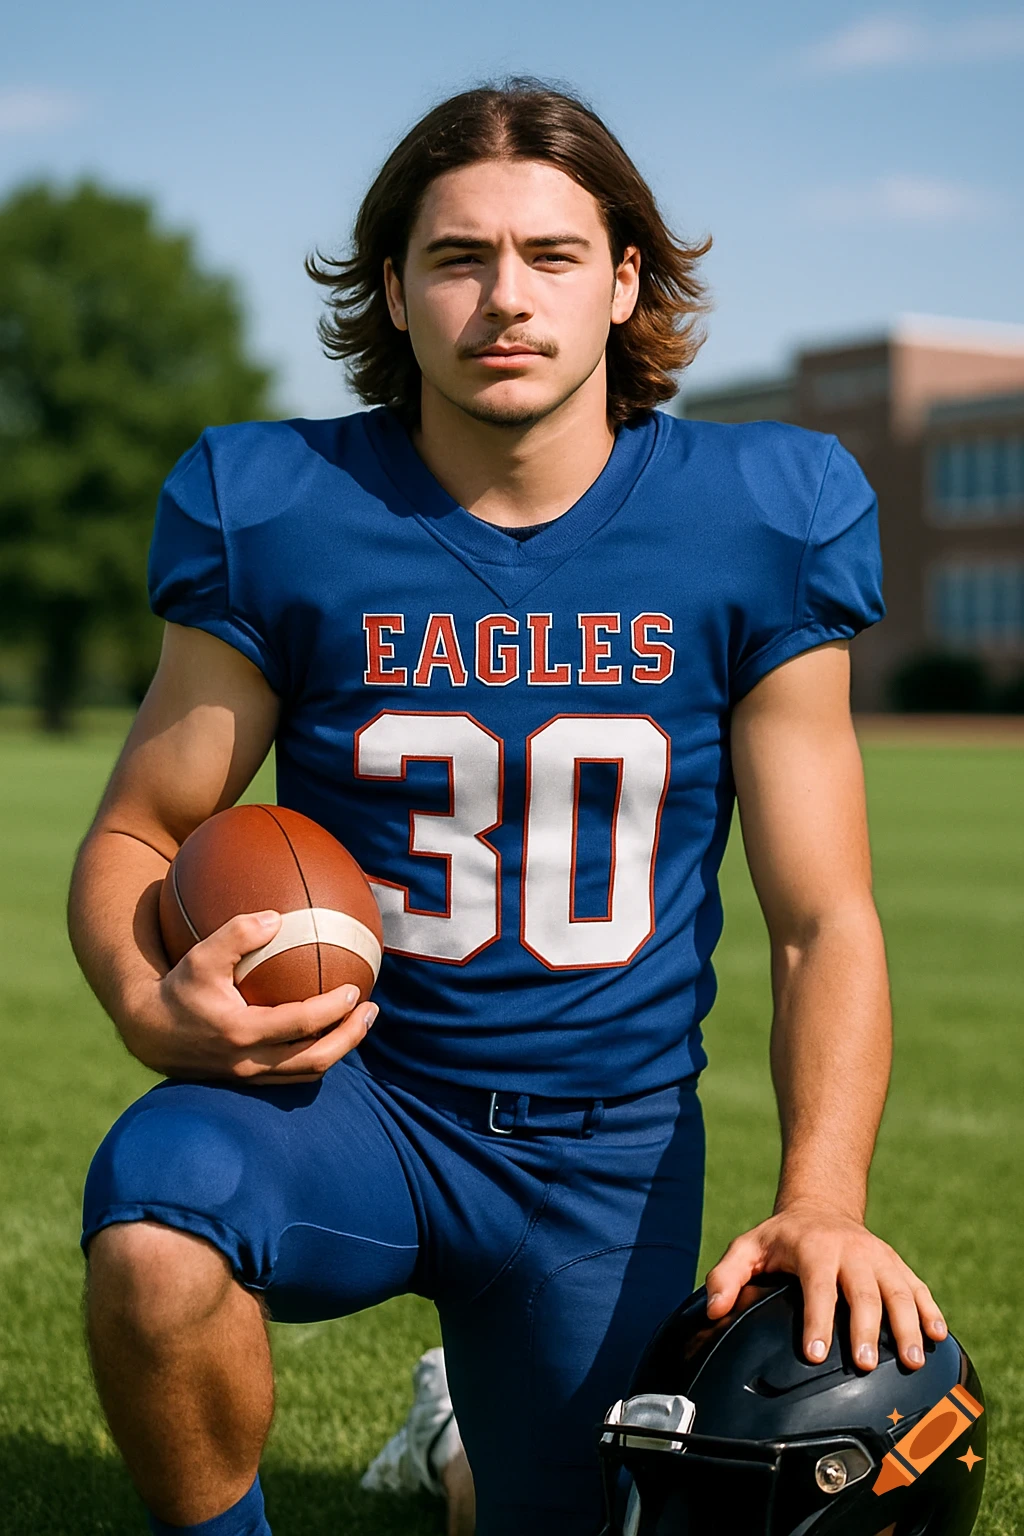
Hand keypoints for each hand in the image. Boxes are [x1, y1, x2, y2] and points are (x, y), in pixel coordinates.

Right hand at [123, 910, 377, 1081]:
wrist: (151, 1033)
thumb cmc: (180, 987)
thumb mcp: (201, 956)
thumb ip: (236, 933)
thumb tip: (277, 917)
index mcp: (240, 1031)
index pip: (299, 1024)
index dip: (331, 1010)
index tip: (354, 989)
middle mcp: (249, 1061)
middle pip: (314, 1059)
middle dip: (349, 1037)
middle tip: (372, 1010)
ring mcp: (251, 1076)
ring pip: (307, 1073)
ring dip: (340, 1050)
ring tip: (360, 1023)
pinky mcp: (250, 1081)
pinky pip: (294, 1076)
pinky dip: (318, 1057)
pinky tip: (330, 1033)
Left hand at [705, 1202, 947, 1370]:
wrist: (821, 1207)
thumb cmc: (780, 1239)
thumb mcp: (748, 1248)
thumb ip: (726, 1276)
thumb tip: (712, 1310)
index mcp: (813, 1248)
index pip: (817, 1285)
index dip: (817, 1319)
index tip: (815, 1354)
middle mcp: (851, 1250)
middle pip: (863, 1291)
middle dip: (865, 1328)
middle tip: (863, 1364)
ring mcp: (878, 1257)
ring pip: (898, 1290)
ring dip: (907, 1326)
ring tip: (913, 1361)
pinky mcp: (897, 1265)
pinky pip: (919, 1287)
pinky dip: (931, 1311)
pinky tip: (939, 1337)